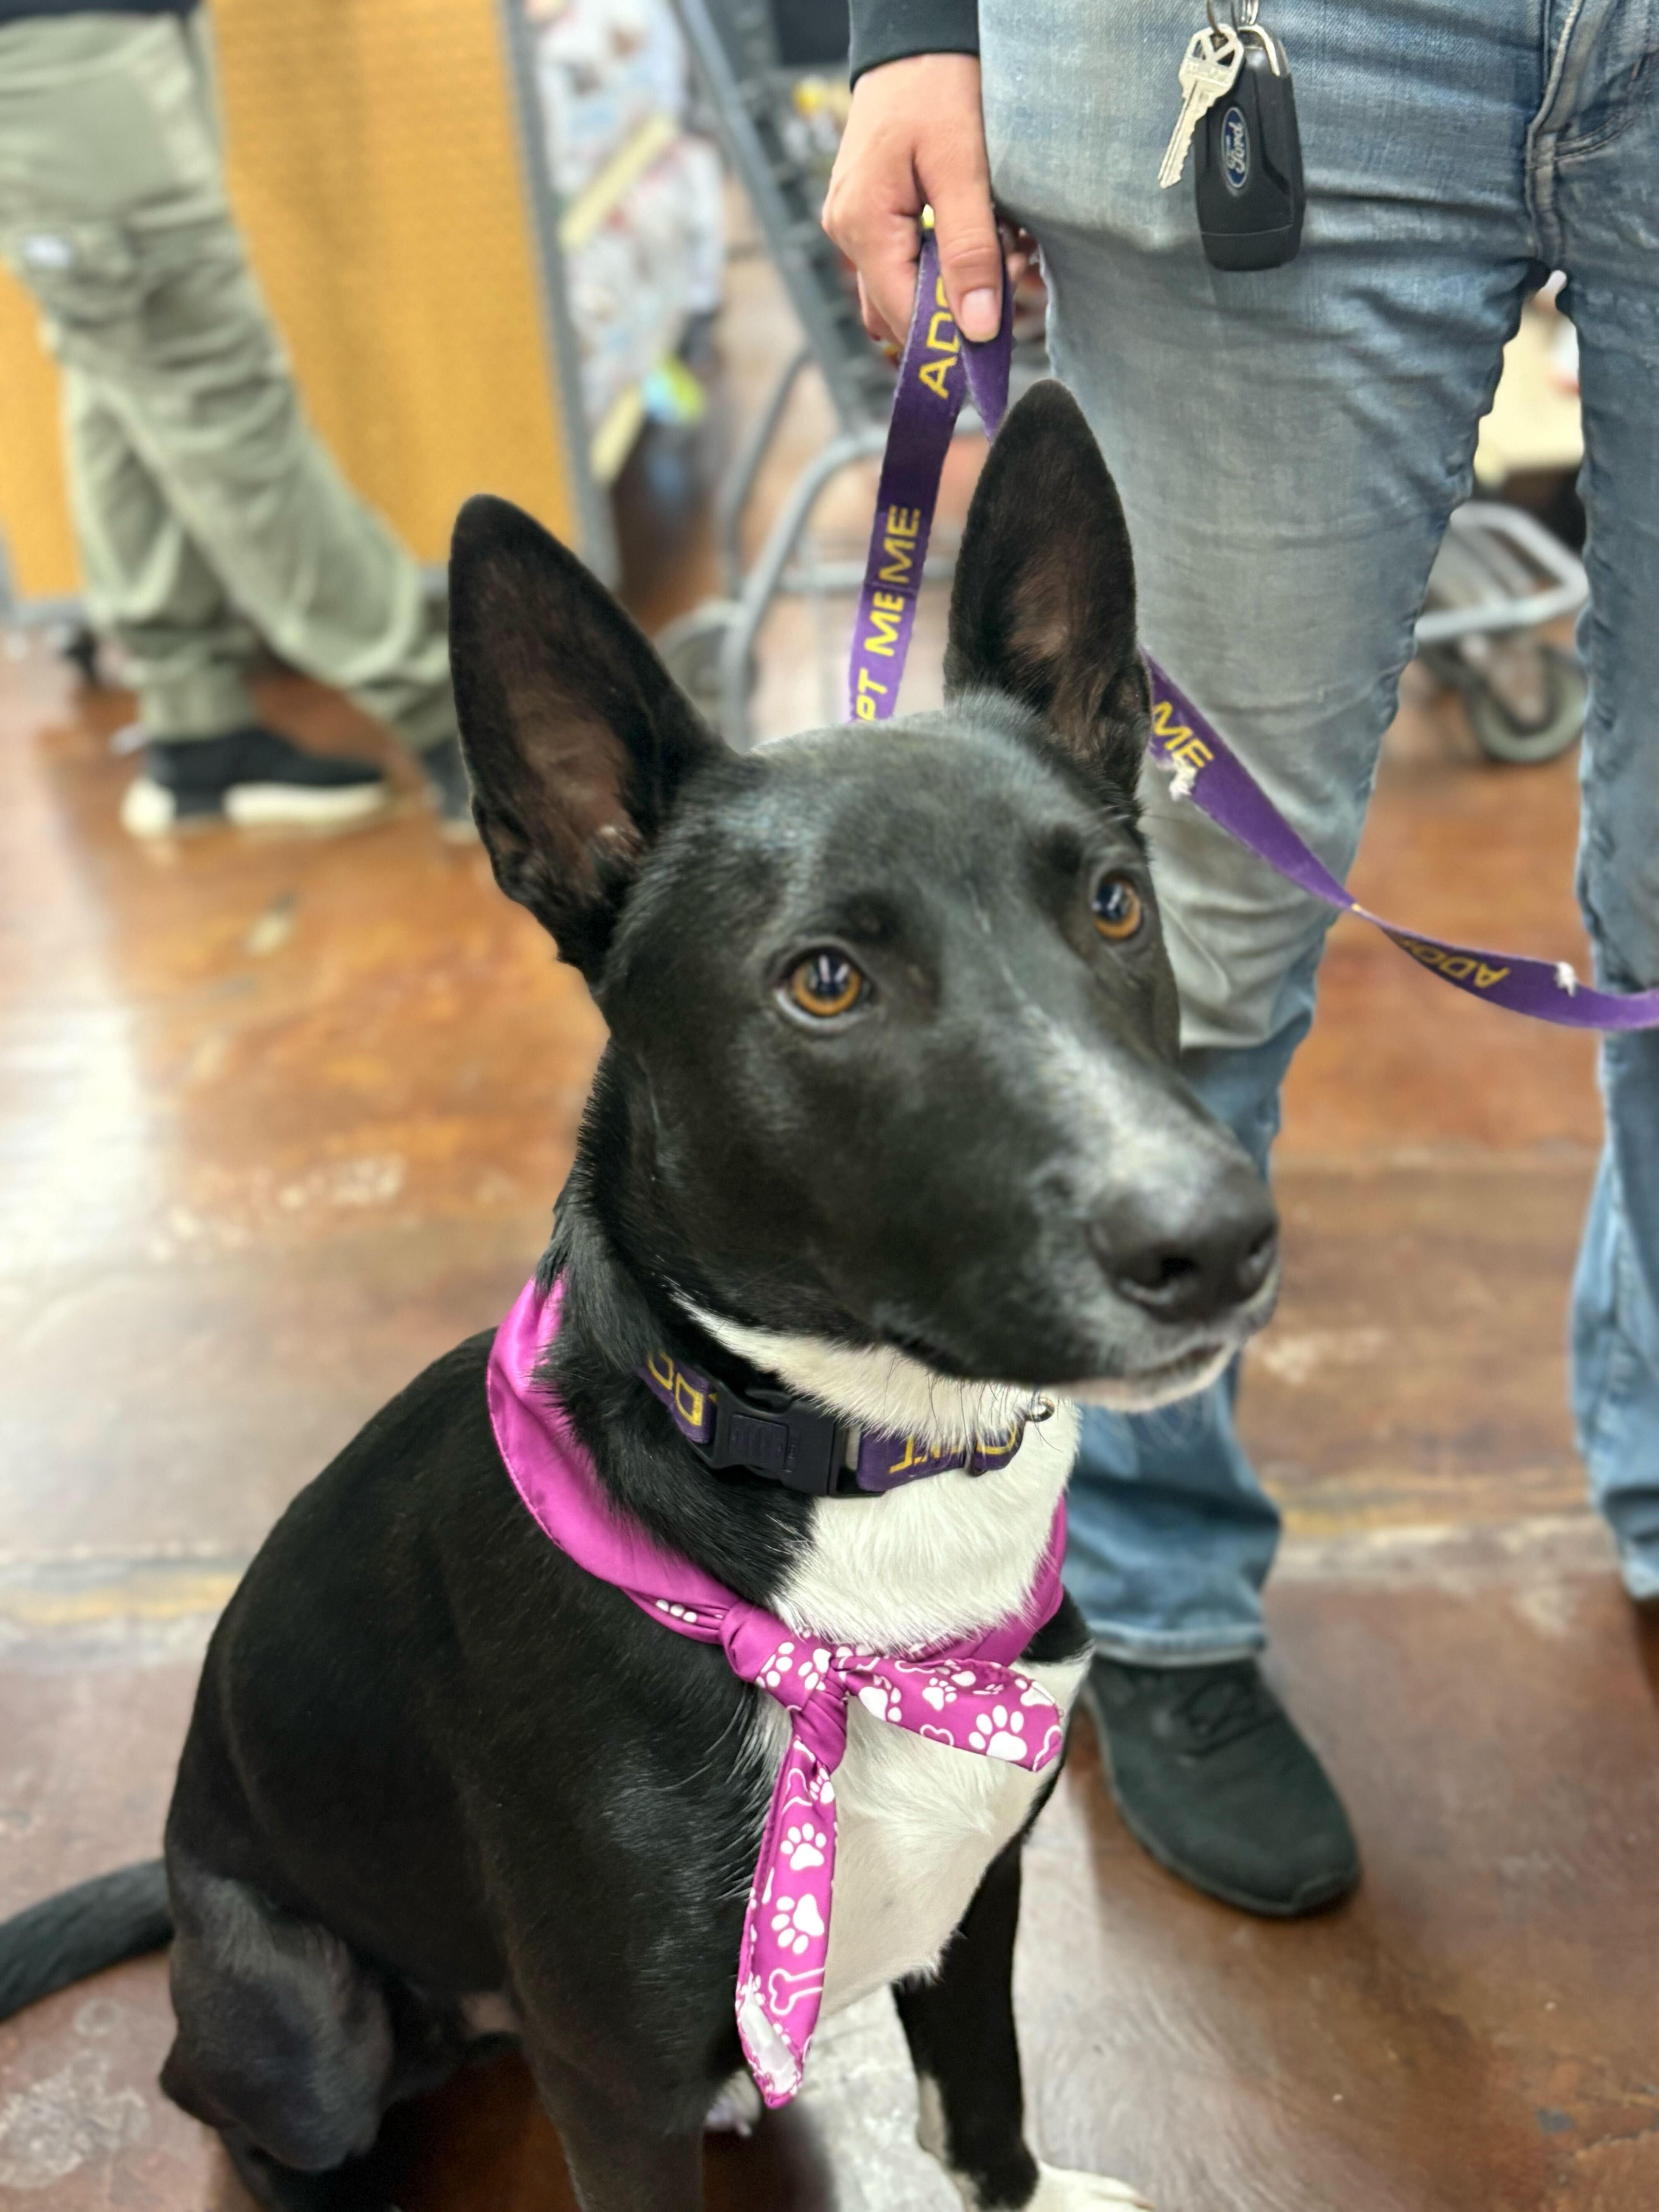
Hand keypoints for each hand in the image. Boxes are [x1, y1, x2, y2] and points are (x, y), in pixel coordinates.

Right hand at [822, 54, 1018, 351]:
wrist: (915, 35)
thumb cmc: (936, 85)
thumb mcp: (963, 167)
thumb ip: (969, 250)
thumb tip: (975, 328)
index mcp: (862, 224)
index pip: (902, 315)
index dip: (948, 338)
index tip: (999, 338)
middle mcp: (846, 231)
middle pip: (897, 312)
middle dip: (954, 310)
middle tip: (1009, 278)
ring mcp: (853, 222)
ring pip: (901, 289)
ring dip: (951, 287)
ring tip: (999, 251)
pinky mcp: (869, 211)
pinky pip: (901, 261)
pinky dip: (942, 262)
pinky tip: (976, 238)